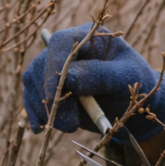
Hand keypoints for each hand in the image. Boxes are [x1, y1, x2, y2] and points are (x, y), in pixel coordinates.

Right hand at [23, 24, 164, 141]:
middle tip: (69, 124)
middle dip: (52, 96)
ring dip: (44, 107)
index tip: (58, 94)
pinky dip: (35, 113)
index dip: (55, 67)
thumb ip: (100, 75)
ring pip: (33, 81)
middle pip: (42, 64)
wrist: (130, 104)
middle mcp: (66, 48)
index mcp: (87, 36)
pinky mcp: (47, 86)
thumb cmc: (133, 84)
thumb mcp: (125, 78)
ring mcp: (53, 67)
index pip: (61, 44)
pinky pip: (31, 95)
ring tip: (68, 127)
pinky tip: (40, 129)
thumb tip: (68, 77)